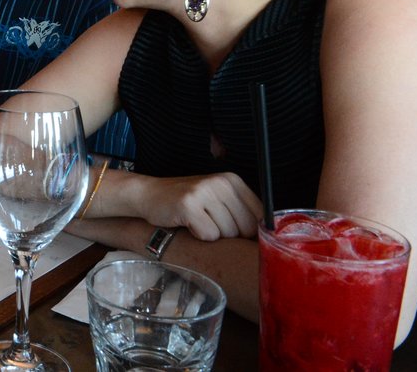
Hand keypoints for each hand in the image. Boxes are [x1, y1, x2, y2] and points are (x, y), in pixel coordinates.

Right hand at [131, 172, 262, 240]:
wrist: (149, 194)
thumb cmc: (187, 202)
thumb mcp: (218, 198)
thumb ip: (241, 211)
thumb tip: (268, 236)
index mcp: (233, 180)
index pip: (261, 215)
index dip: (250, 231)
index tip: (233, 230)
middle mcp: (221, 183)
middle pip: (245, 228)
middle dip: (230, 234)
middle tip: (210, 223)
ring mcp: (204, 192)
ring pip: (227, 233)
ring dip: (212, 234)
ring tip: (198, 221)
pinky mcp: (189, 206)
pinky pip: (209, 235)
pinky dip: (199, 236)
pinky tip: (188, 224)